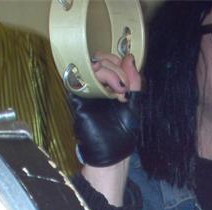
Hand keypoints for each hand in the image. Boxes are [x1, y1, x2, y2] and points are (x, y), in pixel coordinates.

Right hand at [69, 52, 141, 166]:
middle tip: (124, 86)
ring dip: (109, 72)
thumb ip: (134, 80)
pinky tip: (108, 90)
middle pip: (99, 60)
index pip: (108, 61)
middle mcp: (96, 86)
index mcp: (108, 86)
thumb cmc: (122, 132)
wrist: (112, 151)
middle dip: (115, 67)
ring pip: (90, 66)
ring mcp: (86, 91)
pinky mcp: (77, 98)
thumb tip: (129, 57)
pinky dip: (94, 78)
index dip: (118, 61)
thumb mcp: (134, 102)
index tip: (128, 73)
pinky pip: (79, 79)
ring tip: (119, 90)